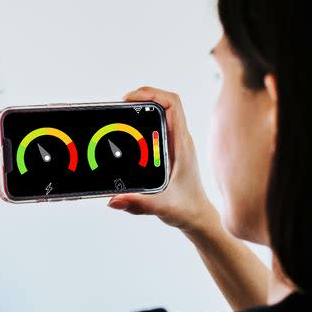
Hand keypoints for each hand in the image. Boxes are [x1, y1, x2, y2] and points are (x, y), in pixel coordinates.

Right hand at [107, 86, 216, 233]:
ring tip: (121, 113)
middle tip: (120, 106)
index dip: (151, 94)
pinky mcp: (169, 150)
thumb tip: (114, 200)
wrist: (197, 217)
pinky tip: (128, 132)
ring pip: (162, 113)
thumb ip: (138, 204)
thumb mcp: (162, 207)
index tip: (129, 99)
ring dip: (142, 108)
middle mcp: (180, 140)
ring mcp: (175, 144)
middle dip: (142, 97)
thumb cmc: (186, 209)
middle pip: (165, 103)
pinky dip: (143, 122)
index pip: (173, 104)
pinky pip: (158, 126)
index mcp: (181, 145)